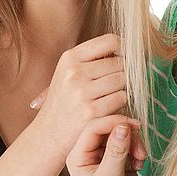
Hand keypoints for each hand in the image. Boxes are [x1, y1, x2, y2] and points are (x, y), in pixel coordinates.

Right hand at [30, 34, 126, 153]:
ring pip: (123, 80)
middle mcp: (74, 72)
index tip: (126, 58)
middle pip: (120, 63)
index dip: (124, 49)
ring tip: (110, 96)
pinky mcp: (91, 111)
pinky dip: (121, 103)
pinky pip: (121, 98)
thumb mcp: (68, 73)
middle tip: (119, 83)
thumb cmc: (64, 102)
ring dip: (123, 89)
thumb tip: (128, 47)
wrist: (48, 134)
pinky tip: (110, 108)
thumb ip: (92, 59)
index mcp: (70, 57)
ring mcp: (82, 92)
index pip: (110, 41)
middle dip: (125, 73)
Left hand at [67, 115, 146, 175]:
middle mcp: (89, 154)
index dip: (113, 123)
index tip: (132, 126)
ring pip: (121, 134)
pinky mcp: (120, 160)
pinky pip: (130, 143)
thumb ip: (116, 150)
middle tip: (140, 147)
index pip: (93, 127)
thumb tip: (124, 125)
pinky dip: (137, 150)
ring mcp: (105, 157)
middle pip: (108, 128)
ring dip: (134, 143)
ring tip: (140, 158)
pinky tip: (139, 164)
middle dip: (126, 135)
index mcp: (77, 157)